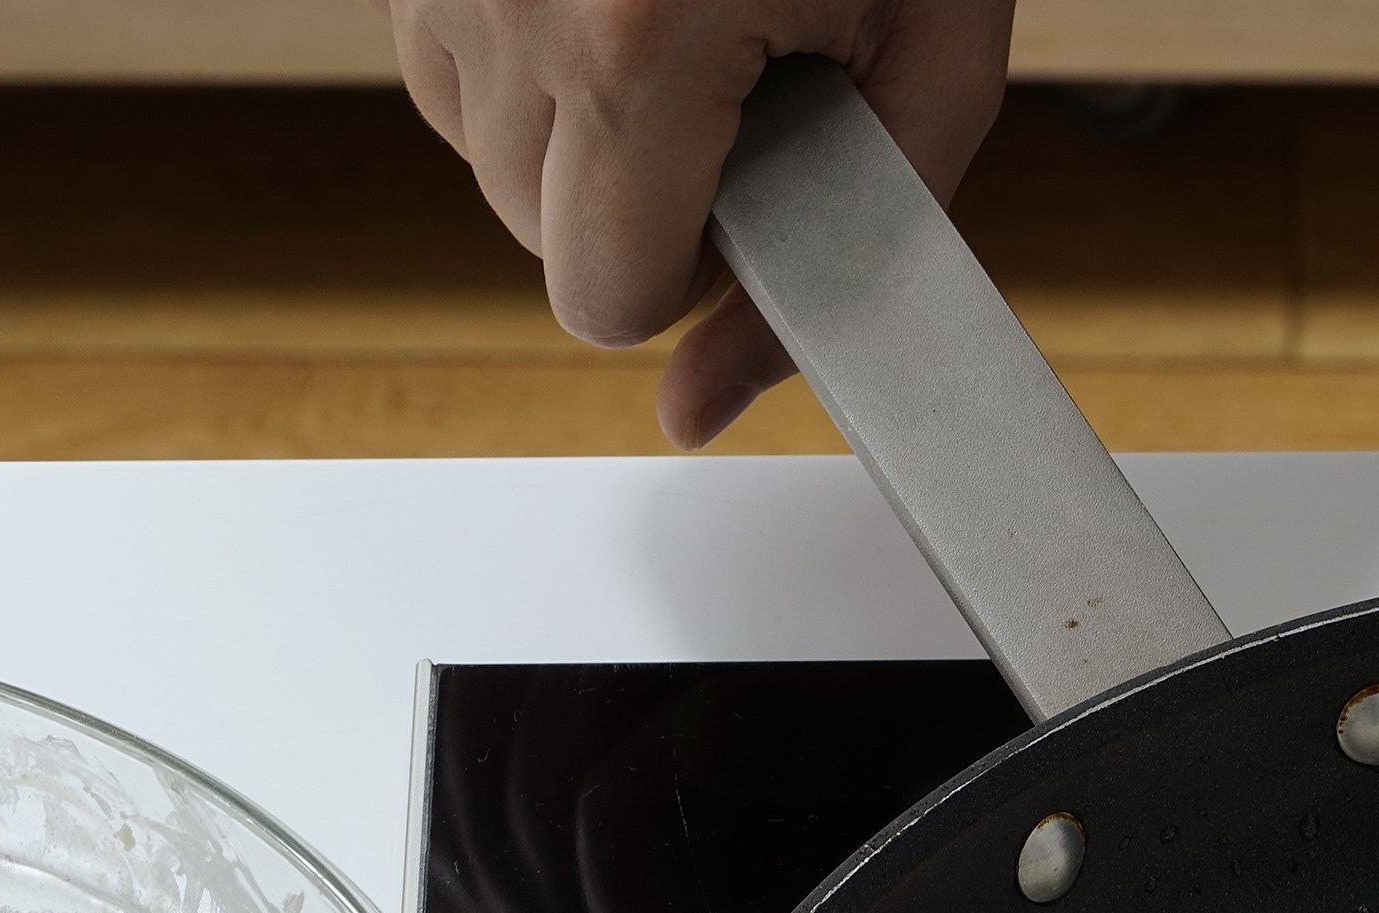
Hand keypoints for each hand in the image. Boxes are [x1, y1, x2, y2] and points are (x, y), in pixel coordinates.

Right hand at [368, 0, 1015, 446]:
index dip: (696, 271)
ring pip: (481, 151)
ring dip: (586, 125)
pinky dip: (532, 45)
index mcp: (633, 43)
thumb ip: (851, 250)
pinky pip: (445, 52)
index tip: (756, 195)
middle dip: (646, 200)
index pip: (602, 295)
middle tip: (745, 82)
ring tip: (691, 13)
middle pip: (538, 238)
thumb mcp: (934, 57)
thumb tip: (699, 407)